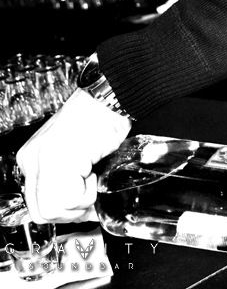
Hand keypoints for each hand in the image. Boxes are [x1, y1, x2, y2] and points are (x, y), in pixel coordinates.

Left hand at [16, 88, 131, 223]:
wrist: (110, 97)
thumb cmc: (101, 119)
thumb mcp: (76, 151)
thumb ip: (66, 178)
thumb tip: (76, 209)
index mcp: (33, 157)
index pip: (38, 205)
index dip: (64, 211)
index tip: (83, 205)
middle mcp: (32, 159)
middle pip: (42, 212)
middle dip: (71, 212)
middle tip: (90, 196)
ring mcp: (42, 160)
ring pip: (54, 210)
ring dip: (82, 202)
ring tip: (93, 177)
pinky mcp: (57, 161)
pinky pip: (69, 199)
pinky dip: (89, 194)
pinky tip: (95, 173)